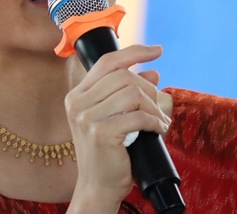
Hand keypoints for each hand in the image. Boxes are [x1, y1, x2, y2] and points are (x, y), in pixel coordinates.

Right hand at [65, 45, 169, 213]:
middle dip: (149, 89)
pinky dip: (154, 121)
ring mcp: (87, 117)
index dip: (135, 52)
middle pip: (123, 76)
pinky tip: (158, 130)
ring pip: (133, 94)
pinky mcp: (101, 133)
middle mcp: (77, 103)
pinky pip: (138, 116)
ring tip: (159, 121)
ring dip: (153, 107)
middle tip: (158, 108)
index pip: (107, 62)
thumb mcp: (117, 117)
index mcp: (77, 95)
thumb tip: (153, 72)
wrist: (97, 187)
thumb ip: (130, 92)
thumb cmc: (108, 153)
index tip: (157, 50)